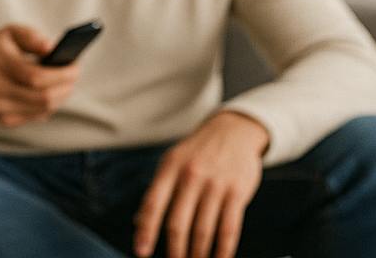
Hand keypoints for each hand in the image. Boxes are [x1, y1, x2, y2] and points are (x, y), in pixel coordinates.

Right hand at [0, 25, 80, 126]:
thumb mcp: (11, 32)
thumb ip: (32, 37)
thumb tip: (52, 48)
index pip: (36, 77)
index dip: (61, 74)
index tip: (76, 66)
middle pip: (42, 98)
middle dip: (65, 87)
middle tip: (74, 75)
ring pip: (42, 109)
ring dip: (60, 97)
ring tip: (65, 83)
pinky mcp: (2, 119)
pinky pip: (36, 116)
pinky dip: (48, 106)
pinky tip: (49, 93)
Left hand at [133, 111, 268, 257]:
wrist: (234, 130)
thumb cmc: (198, 152)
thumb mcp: (172, 162)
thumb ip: (157, 191)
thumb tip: (138, 222)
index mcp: (170, 168)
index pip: (153, 204)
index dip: (146, 230)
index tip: (141, 252)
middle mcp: (190, 176)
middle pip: (178, 222)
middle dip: (174, 250)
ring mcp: (215, 184)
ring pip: (203, 229)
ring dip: (197, 254)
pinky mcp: (237, 192)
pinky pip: (229, 228)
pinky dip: (223, 250)